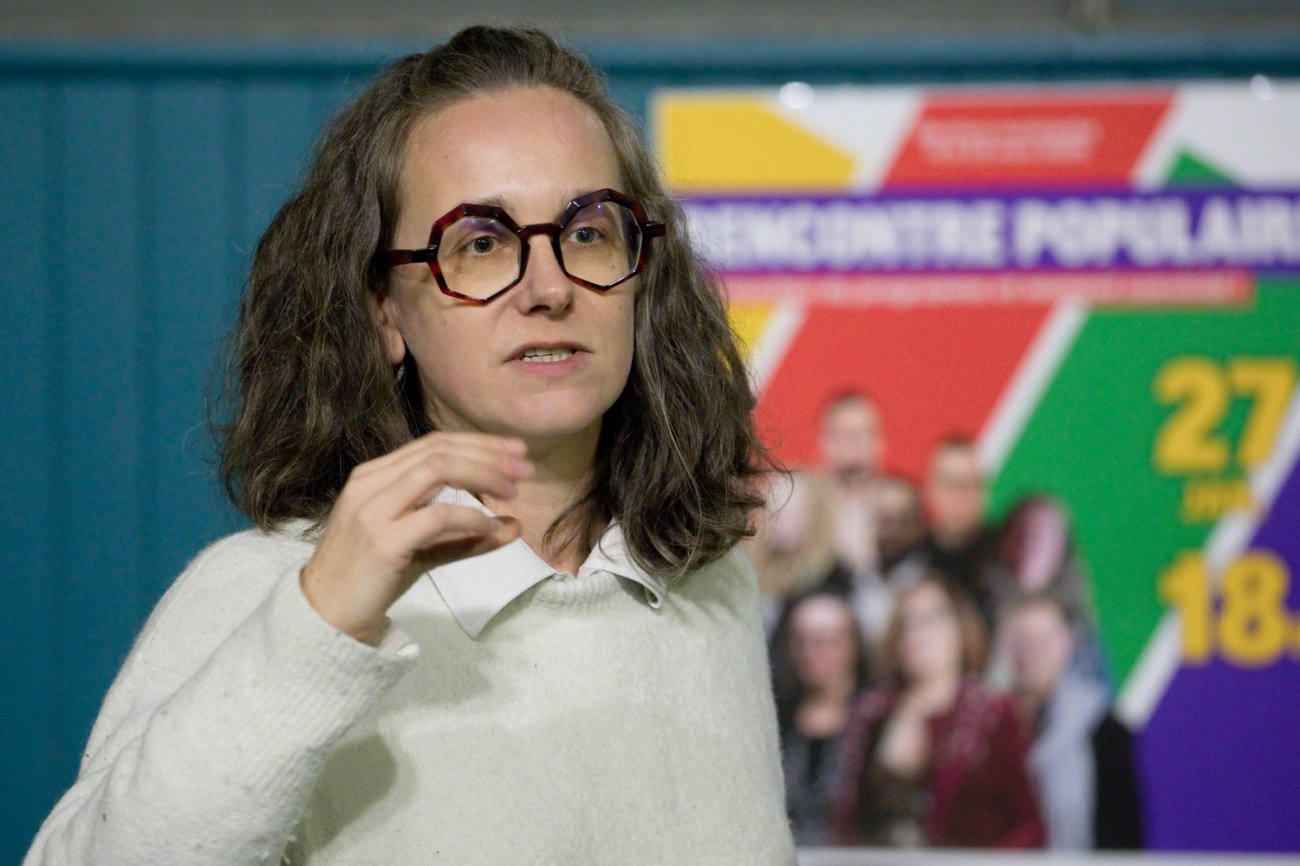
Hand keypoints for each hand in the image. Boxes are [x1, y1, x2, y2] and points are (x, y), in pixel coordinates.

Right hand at [299, 432, 532, 643]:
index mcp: (375, 475)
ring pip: (436, 469)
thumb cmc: (371, 578)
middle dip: (488, 454)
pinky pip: (436, 516)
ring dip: (483, 474)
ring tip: (513, 490)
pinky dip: (471, 516)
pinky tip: (492, 526)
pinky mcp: (382, 540)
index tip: (515, 451)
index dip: (478, 443)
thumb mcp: (423, 549)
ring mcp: (372, 509)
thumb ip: (465, 536)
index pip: (433, 443)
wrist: (325, 615)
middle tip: (525, 468)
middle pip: (438, 450)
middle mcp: (370, 483)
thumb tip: (513, 526)